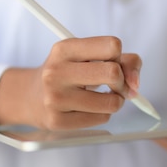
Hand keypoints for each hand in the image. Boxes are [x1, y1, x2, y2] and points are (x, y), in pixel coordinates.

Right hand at [0, 36, 141, 129]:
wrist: (30, 97)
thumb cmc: (70, 73)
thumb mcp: (89, 56)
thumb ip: (125, 61)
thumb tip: (136, 86)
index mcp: (64, 48)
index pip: (112, 45)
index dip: (119, 57)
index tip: (112, 63)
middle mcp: (56, 71)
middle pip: (114, 73)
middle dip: (121, 82)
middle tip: (113, 85)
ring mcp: (55, 98)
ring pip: (112, 102)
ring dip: (114, 101)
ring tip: (101, 98)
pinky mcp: (58, 121)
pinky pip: (101, 119)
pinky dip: (102, 114)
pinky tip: (87, 109)